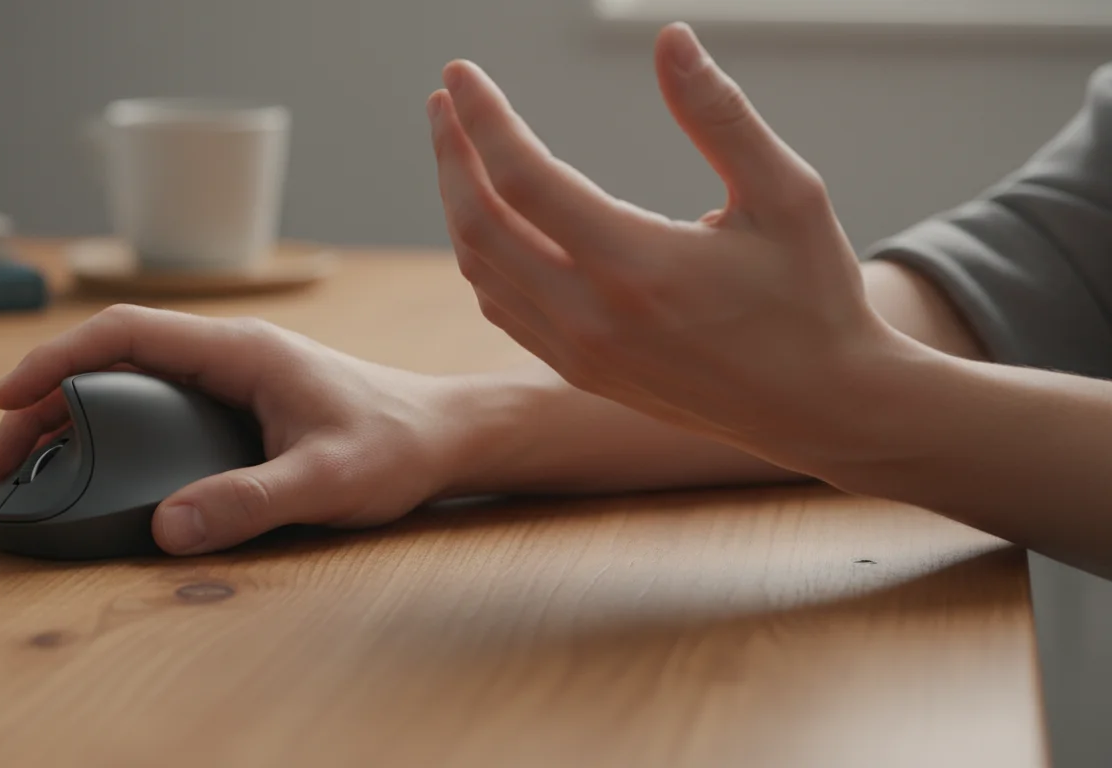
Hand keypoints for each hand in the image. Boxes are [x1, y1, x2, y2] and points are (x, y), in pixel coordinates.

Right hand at [0, 305, 462, 554]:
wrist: (444, 437)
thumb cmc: (397, 446)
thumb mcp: (327, 480)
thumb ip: (252, 501)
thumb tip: (167, 528)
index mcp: (241, 351)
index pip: (126, 333)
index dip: (56, 360)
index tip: (5, 399)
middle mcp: (230, 352)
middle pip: (112, 357)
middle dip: (45, 397)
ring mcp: (234, 373)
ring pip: (131, 376)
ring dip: (72, 409)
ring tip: (26, 458)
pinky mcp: (241, 399)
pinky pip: (157, 398)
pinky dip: (111, 420)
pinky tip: (95, 455)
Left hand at [426, 22, 910, 471]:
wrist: (819, 408)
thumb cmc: (813, 297)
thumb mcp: (787, 195)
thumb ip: (721, 115)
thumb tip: (671, 40)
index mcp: (637, 266)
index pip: (524, 178)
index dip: (484, 117)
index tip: (461, 73)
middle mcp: (592, 316)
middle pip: (479, 224)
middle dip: (451, 153)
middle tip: (445, 101)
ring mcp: (579, 352)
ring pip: (482, 270)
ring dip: (459, 202)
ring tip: (460, 148)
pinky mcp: (580, 371)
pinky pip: (504, 307)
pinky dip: (483, 255)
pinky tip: (491, 218)